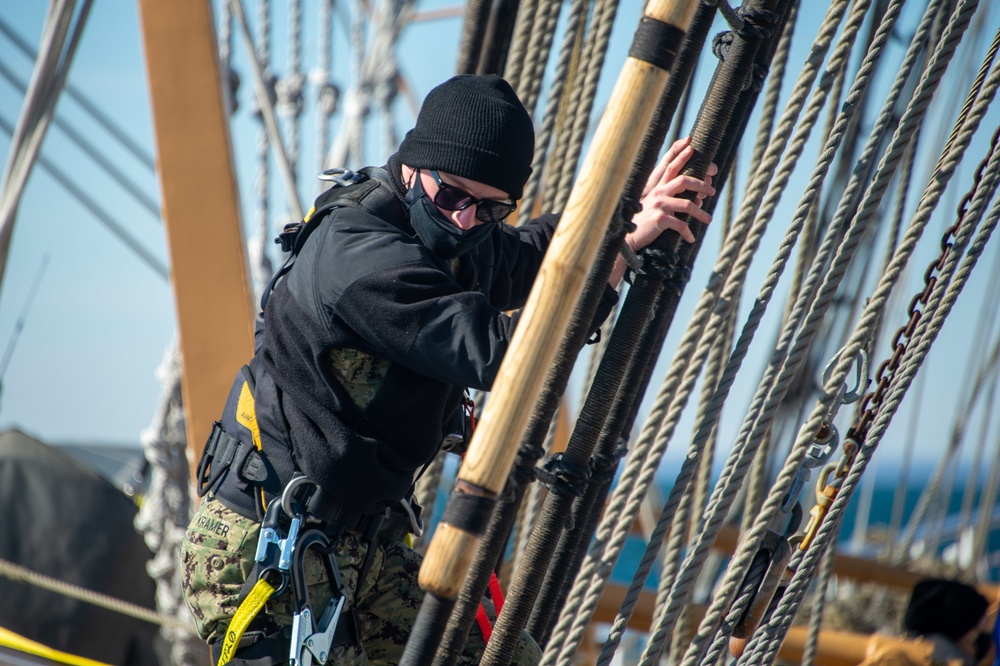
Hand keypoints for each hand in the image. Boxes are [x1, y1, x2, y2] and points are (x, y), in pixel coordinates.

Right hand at [608, 137, 717, 285]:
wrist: (629, 238)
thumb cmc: (645, 222)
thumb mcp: (657, 207)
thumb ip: (673, 200)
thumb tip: (697, 201)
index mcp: (658, 188)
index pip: (671, 167)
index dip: (681, 156)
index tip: (691, 146)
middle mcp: (658, 193)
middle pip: (684, 180)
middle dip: (701, 184)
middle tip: (712, 190)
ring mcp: (659, 205)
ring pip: (687, 205)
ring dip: (700, 213)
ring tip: (708, 219)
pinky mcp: (660, 219)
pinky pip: (680, 225)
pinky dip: (688, 232)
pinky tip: (691, 239)